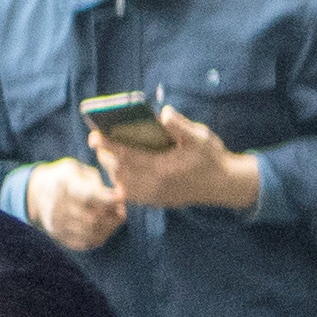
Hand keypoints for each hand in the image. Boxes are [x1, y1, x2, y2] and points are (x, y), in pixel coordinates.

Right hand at [26, 155, 125, 250]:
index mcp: (64, 184)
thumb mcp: (78, 169)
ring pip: (92, 233)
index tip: (123, 194)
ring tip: (114, 217)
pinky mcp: (58, 236)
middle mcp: (58, 206)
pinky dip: (100, 236)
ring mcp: (57, 224)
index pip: (89, 195)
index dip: (110, 198)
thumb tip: (119, 195)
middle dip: (113, 214)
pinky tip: (103, 227)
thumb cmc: (66, 178)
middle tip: (120, 208)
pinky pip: (85, 243)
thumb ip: (97, 180)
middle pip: (93, 218)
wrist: (36, 193)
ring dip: (109, 227)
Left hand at [90, 108, 262, 214]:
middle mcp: (154, 186)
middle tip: (98, 140)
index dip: (109, 145)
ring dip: (111, 167)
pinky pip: (129, 193)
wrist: (223, 185)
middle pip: (119, 170)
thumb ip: (180, 126)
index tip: (94, 135)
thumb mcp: (200, 137)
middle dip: (105, 155)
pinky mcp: (154, 202)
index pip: (128, 156)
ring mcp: (153, 196)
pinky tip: (119, 167)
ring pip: (121, 183)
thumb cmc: (211, 157)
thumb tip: (163, 113)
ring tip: (106, 152)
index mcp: (163, 169)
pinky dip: (120, 180)